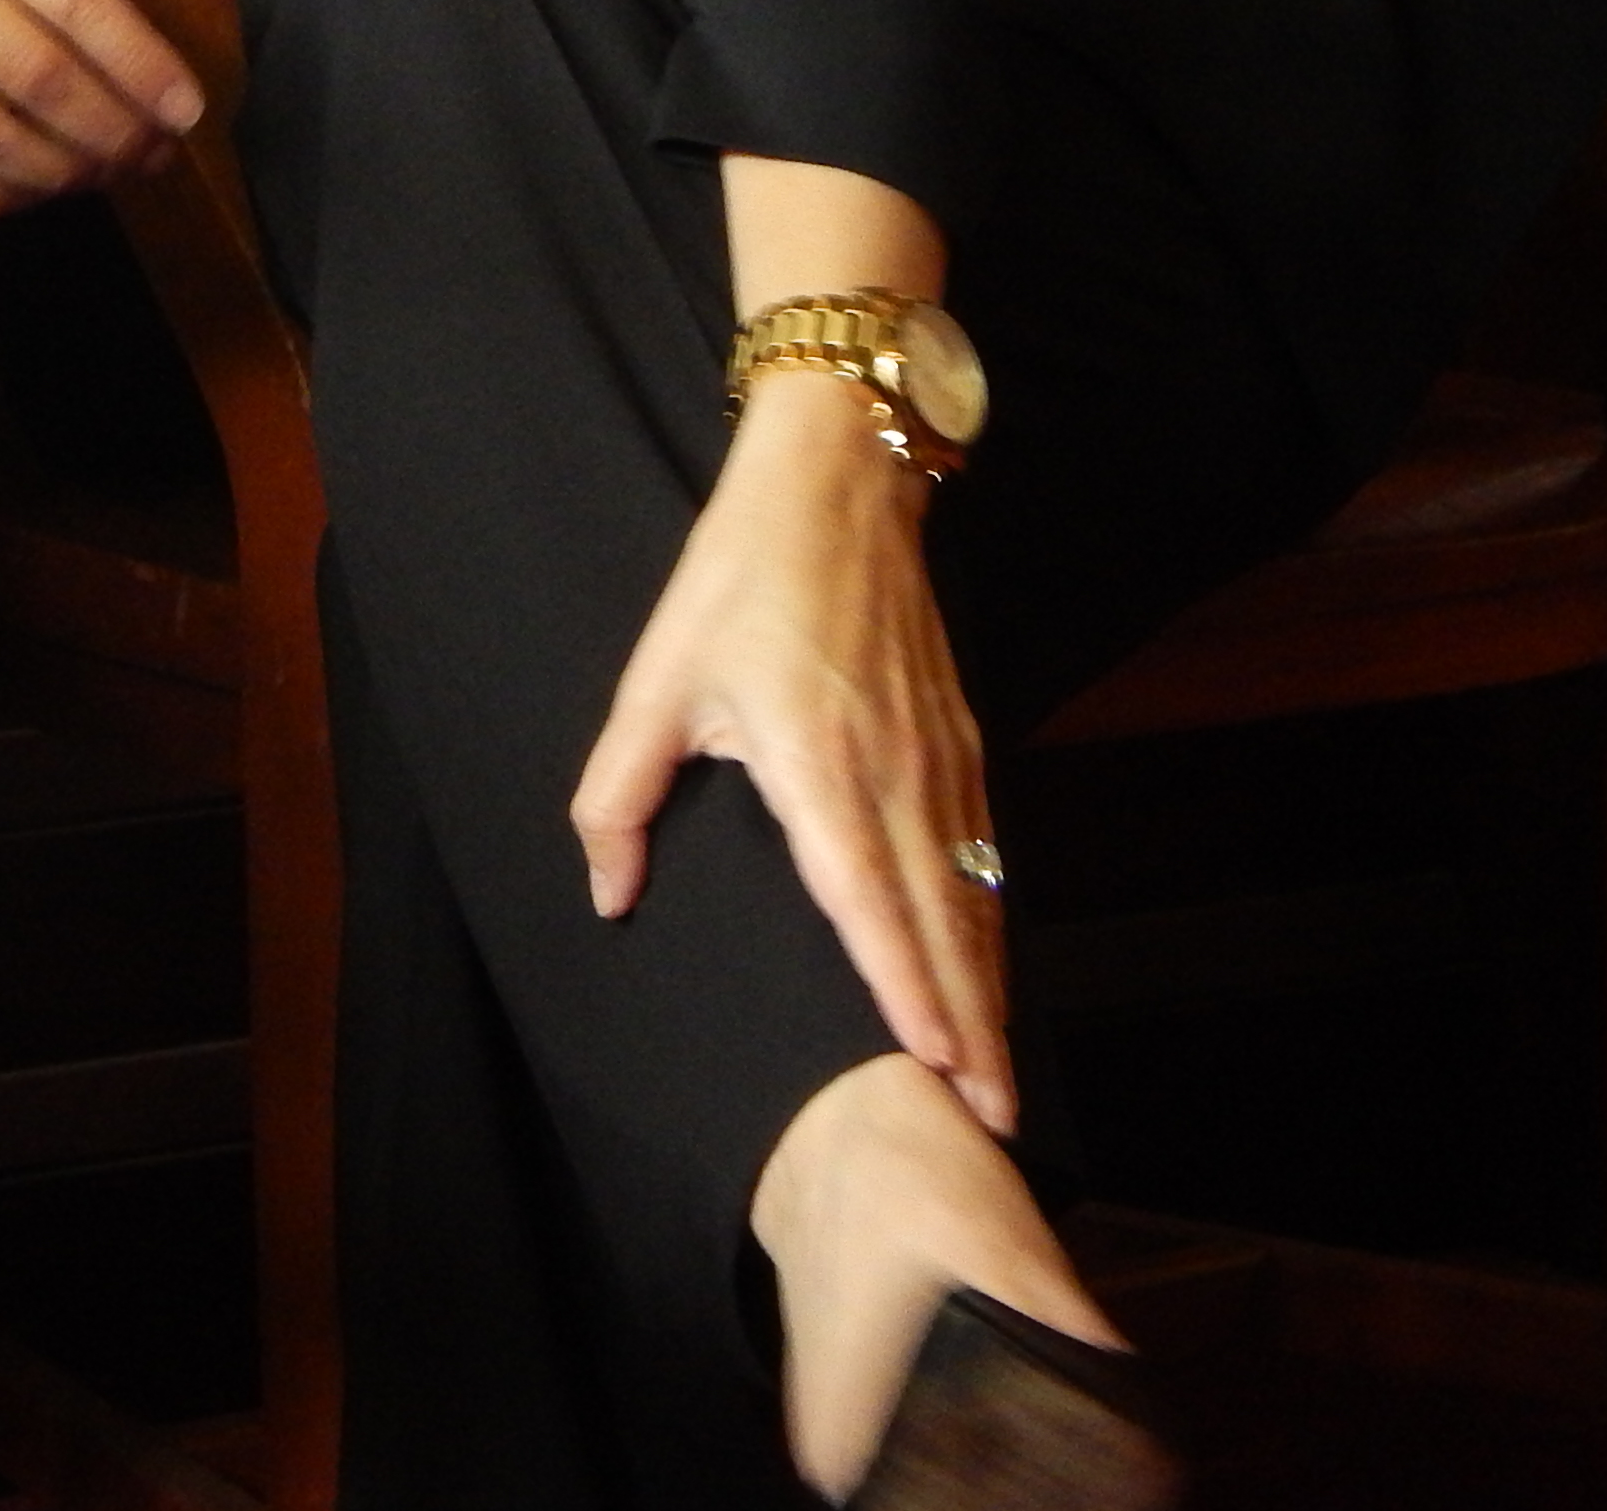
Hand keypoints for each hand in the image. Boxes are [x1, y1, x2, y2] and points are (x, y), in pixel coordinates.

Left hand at [568, 369, 1013, 1133]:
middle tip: (992, 1124)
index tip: (937, 1064)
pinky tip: (989, 967)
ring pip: (974, 894)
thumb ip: (621, 793)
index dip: (904, 987)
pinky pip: (983, 851)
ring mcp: (937, 757)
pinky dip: (992, 921)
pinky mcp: (958, 739)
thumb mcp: (657, 678)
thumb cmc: (739, 576)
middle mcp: (893, 773)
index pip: (868, 901)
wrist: (838, 481)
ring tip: (998, 1077)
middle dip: (970, 1027)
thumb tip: (608, 893)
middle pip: (943, 922)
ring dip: (988, 986)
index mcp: (817, 763)